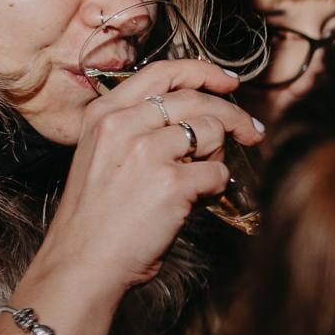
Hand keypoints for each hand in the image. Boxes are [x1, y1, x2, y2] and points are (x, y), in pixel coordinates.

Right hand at [25, 59, 262, 305]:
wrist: (83, 262)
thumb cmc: (97, 218)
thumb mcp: (102, 155)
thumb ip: (140, 130)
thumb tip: (198, 120)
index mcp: (104, 114)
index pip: (162, 73)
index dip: (203, 72)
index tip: (228, 82)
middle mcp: (123, 125)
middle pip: (196, 99)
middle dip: (233, 114)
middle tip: (251, 132)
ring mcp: (147, 152)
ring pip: (211, 133)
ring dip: (218, 156)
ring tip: (201, 179)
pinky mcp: (171, 183)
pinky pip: (216, 173)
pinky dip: (215, 188)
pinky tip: (198, 200)